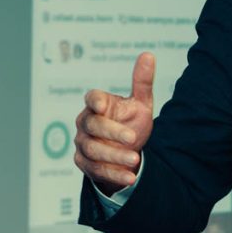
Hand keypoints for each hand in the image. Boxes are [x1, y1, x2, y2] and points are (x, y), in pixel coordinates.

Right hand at [74, 52, 154, 194]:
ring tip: (135, 159)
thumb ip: (142, 82)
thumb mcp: (141, 103)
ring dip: (114, 156)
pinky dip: (112, 173)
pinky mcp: (84, 163)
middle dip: (112, 132)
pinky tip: (130, 177)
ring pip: (92, 150)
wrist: (128, 150)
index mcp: (98, 104)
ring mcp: (83, 143)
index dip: (95, 100)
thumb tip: (148, 55)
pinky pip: (94, 169)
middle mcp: (86, 122)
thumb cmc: (131, 121)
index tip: (102, 104)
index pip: (91, 99)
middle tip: (133, 138)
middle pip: (92, 126)